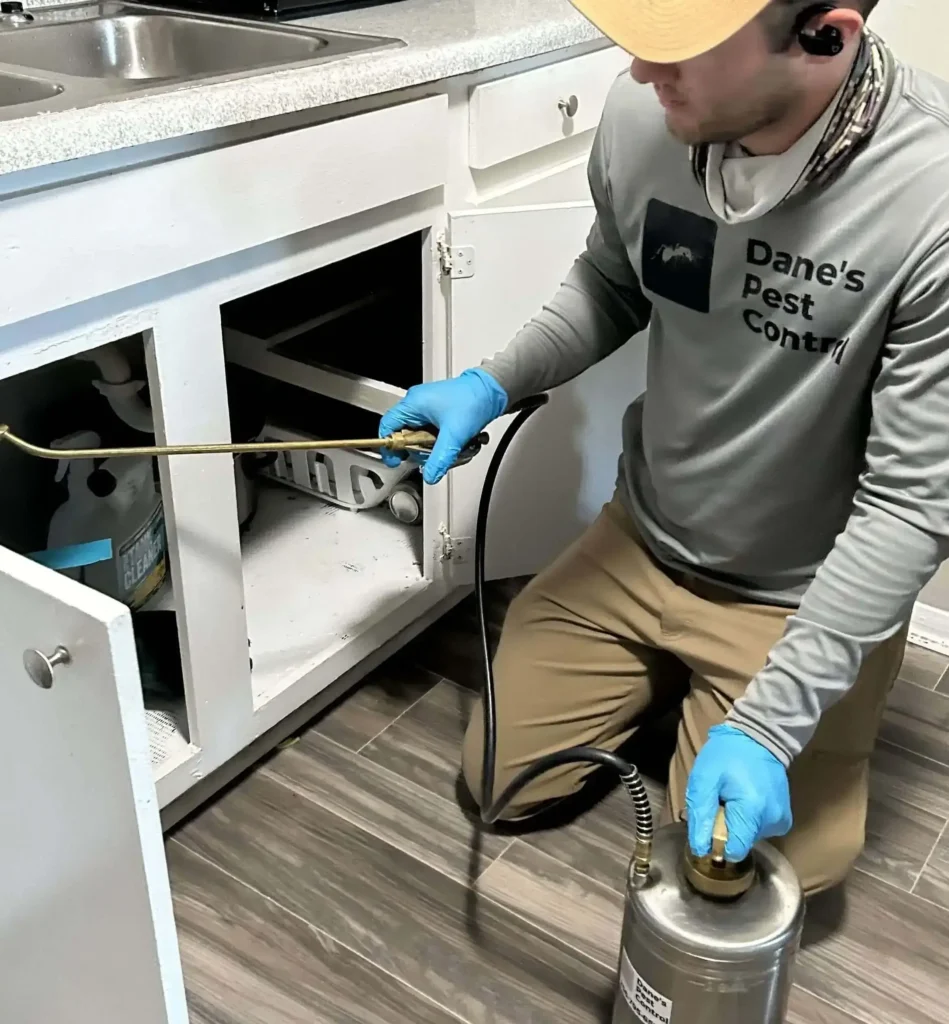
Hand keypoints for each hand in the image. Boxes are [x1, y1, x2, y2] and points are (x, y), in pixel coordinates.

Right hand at [378, 368, 507, 484]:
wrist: (493, 390)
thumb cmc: (474, 399)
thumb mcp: (454, 434)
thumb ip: (440, 458)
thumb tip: (429, 475)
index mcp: (413, 404)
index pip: (387, 427)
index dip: (390, 447)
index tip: (398, 460)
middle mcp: (417, 405)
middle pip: (405, 436)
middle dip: (421, 450)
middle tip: (434, 454)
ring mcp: (428, 409)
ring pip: (421, 438)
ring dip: (435, 448)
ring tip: (451, 447)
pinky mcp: (439, 414)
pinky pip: (433, 435)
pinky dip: (443, 443)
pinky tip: (457, 443)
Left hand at [685, 724, 791, 861]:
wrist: (759, 737)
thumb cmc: (726, 755)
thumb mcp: (704, 778)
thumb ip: (701, 814)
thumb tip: (700, 848)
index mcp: (752, 811)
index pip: (734, 850)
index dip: (716, 843)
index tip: (708, 824)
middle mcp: (772, 821)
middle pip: (740, 843)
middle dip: (725, 828)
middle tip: (720, 801)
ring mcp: (781, 820)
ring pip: (749, 836)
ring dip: (736, 822)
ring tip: (732, 796)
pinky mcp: (784, 818)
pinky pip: (760, 829)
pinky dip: (748, 819)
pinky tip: (745, 799)